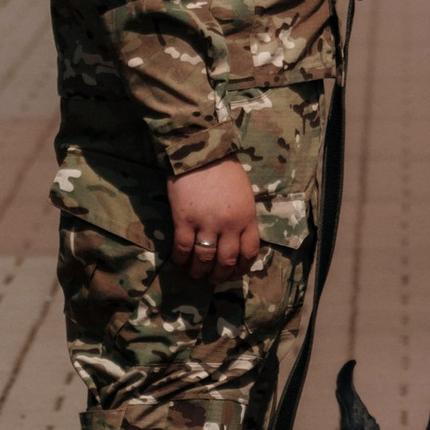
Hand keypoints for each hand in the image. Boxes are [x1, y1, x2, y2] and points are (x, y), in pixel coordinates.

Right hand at [167, 156, 259, 281]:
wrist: (200, 151)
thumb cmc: (224, 169)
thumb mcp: (244, 194)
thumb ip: (243, 218)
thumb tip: (237, 240)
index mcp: (247, 218)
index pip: (250, 253)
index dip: (242, 268)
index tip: (234, 273)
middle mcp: (229, 225)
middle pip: (226, 261)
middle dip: (219, 275)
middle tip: (212, 278)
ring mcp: (206, 224)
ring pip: (204, 259)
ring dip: (199, 272)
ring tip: (195, 274)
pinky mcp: (184, 220)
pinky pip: (183, 249)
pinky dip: (181, 259)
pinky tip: (180, 261)